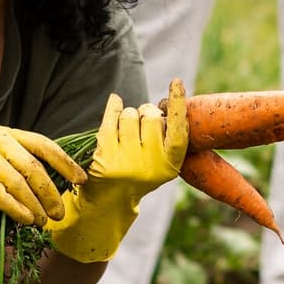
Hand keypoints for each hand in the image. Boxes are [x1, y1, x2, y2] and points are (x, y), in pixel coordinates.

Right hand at [0, 127, 85, 224]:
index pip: (44, 145)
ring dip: (35, 204)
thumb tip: (51, 185)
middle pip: (34, 167)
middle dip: (51, 192)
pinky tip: (25, 220)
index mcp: (9, 134)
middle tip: (60, 212)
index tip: (81, 180)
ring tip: (44, 222)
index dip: (65, 163)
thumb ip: (17, 160)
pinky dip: (15, 208)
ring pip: (18, 182)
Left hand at [46, 78, 187, 262]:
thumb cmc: (139, 174)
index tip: (176, 83)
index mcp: (170, 164)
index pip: (178, 130)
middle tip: (140, 123)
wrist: (110, 201)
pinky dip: (112, 108)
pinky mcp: (105, 158)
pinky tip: (114, 103)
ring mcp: (127, 162)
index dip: (178, 105)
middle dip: (144, 113)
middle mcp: (151, 164)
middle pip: (150, 116)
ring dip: (127, 115)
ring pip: (128, 115)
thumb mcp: (160, 163)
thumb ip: (166, 138)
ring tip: (126, 131)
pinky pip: (110, 120)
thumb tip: (164, 104)